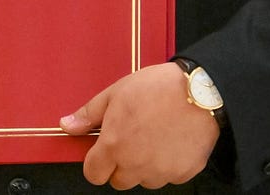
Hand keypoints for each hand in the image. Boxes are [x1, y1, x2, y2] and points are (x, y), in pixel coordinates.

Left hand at [60, 63, 218, 188]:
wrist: (201, 91)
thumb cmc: (158, 88)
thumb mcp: (115, 93)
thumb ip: (89, 114)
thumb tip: (68, 125)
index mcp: (114, 146)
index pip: (93, 174)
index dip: (95, 163)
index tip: (101, 151)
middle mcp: (136, 165)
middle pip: (118, 181)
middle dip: (120, 165)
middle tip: (131, 139)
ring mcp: (161, 172)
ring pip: (144, 180)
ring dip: (144, 166)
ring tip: (153, 137)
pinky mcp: (184, 173)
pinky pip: (169, 177)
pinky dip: (167, 165)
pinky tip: (170, 141)